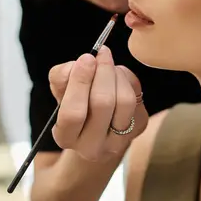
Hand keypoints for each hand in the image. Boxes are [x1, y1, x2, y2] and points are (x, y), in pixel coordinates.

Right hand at [48, 46, 147, 161]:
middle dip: (102, 72)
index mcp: (66, 137)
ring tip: (108, 64)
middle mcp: (92, 146)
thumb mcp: (61, 92)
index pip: (73, 114)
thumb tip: (79, 64)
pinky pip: (137, 96)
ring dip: (116, 74)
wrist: (99, 124)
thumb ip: (62, 77)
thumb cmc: (76, 104)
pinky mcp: (139, 127)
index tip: (86, 58)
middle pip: (102, 104)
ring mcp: (119, 140)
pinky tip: (117, 75)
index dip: (80, 83)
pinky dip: (127, 78)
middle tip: (101, 53)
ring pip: (124, 100)